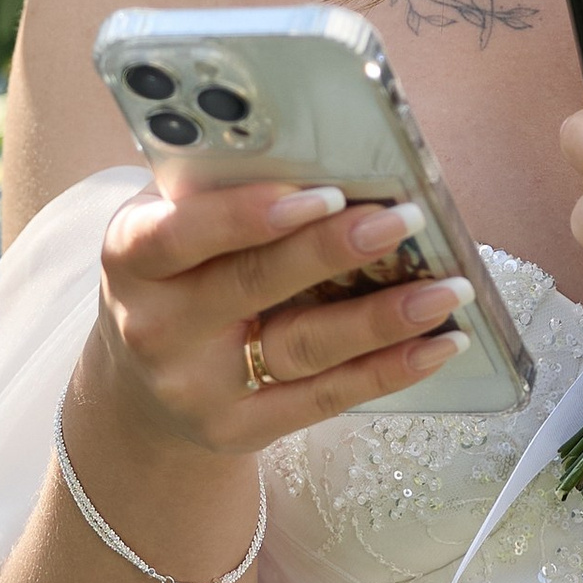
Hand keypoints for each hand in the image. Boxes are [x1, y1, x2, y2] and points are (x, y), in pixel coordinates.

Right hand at [83, 178, 476, 459]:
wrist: (141, 388)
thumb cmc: (179, 276)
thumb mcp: (173, 226)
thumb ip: (226, 190)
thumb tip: (332, 153)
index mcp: (133, 257)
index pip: (181, 233)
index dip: (249, 214)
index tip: (323, 192)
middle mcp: (157, 327)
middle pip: (253, 285)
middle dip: (334, 250)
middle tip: (404, 219)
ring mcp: (198, 386)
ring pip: (302, 346)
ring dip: (383, 316)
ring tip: (448, 289)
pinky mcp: (240, 430)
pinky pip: (325, 397)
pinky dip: (389, 369)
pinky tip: (439, 344)